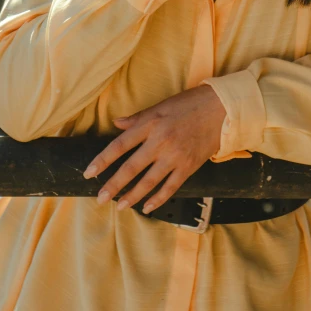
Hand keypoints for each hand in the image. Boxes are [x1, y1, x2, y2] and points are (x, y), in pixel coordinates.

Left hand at [82, 85, 226, 213]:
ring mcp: (175, 156)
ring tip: (119, 206)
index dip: (102, 160)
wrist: (222, 108)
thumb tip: (116, 123)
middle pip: (131, 167)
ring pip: (149, 182)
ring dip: (132, 196)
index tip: (88, 173)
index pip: (119, 145)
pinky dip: (158, 199)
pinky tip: (147, 207)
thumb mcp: (161, 106)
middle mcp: (160, 141)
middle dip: (113, 185)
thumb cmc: (190, 104)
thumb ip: (138, 118)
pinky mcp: (189, 166)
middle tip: (99, 199)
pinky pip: (170, 187)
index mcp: (150, 124)